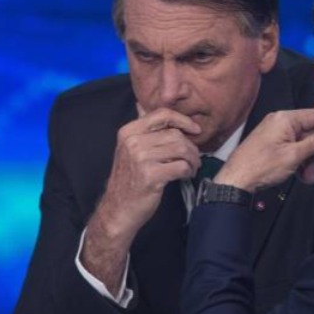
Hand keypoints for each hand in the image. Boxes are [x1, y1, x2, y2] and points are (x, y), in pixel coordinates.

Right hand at [97, 107, 201, 238]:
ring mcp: (141, 159)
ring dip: (192, 160)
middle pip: (176, 134)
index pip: (162, 115)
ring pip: (182, 149)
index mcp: (129, 131)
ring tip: (191, 168)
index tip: (196, 130)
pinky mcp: (151, 176)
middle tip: (194, 158)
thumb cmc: (129, 179)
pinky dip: (188, 171)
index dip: (184, 120)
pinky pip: (181, 166)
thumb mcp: (129, 149)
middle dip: (191, 147)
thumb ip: (141, 129)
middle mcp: (133, 142)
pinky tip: (185, 176)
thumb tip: (142, 105)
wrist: (118, 209)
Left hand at [215, 109, 313, 192]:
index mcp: (285, 118)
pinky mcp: (272, 144)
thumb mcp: (294, 155)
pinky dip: (299, 162)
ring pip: (302, 143)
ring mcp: (275, 133)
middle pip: (310, 132)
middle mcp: (280, 121)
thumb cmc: (262, 166)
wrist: (236, 180)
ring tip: (310, 179)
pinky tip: (301, 177)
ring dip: (309, 161)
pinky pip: (292, 149)